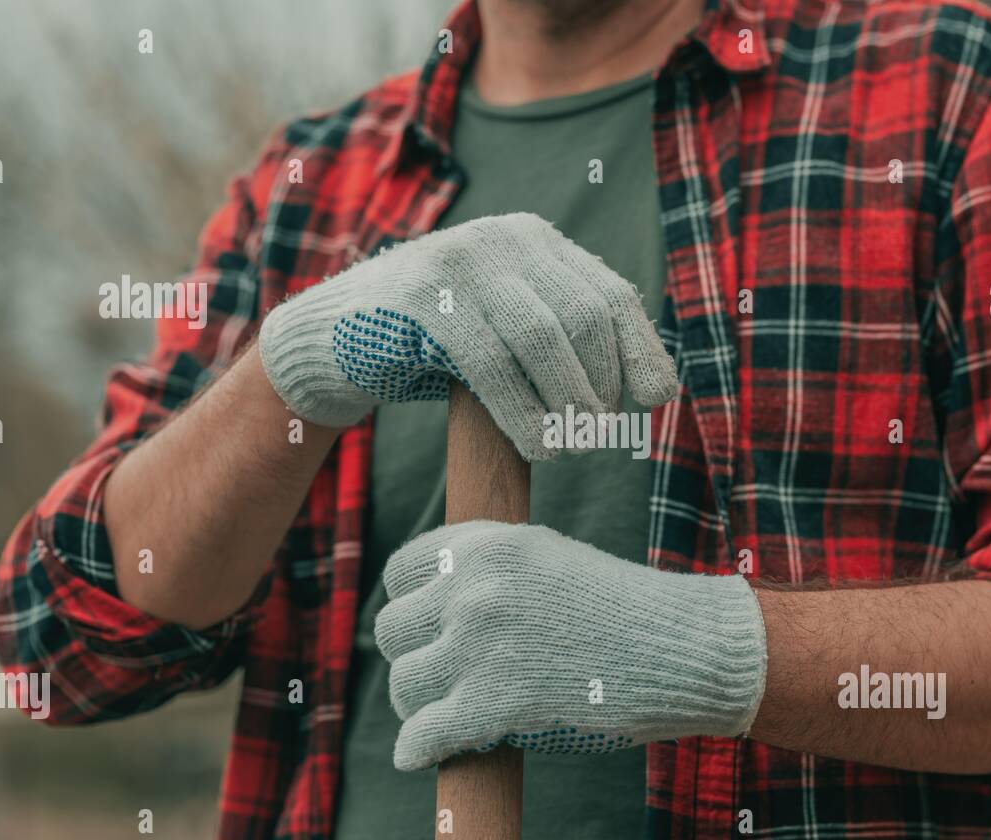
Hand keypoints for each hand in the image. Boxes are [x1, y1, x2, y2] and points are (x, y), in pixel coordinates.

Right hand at [257, 212, 678, 458]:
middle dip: (601, 384)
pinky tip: (538, 448)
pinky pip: (492, 364)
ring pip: (543, 337)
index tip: (653, 401)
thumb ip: (567, 340)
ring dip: (569, 402)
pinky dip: (524, 414)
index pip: (610, 293)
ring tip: (571, 445)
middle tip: (596, 434)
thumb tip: (659, 387)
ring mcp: (458, 262)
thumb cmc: (433, 348)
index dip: (639, 351)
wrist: (331, 340)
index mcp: (534, 240)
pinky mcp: (419, 299)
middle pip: (583, 316)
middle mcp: (502, 239)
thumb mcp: (507, 330)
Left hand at [373, 521, 767, 770]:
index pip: (400, 574)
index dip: (411, 606)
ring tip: (444, 713)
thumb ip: (490, 572)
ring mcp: (480, 644)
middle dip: (415, 657)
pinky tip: (420, 756)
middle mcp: (475, 588)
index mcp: (488, 544)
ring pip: (405, 685)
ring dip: (419, 705)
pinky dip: (417, 750)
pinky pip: (424, 734)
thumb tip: (434, 609)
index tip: (427, 630)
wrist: (678, 646)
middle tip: (441, 678)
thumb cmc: (621, 608)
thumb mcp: (548, 559)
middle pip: (393, 631)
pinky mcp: (493, 702)